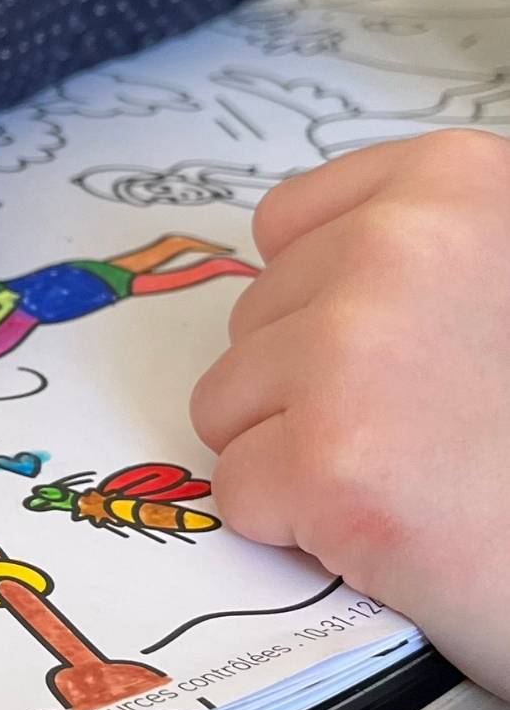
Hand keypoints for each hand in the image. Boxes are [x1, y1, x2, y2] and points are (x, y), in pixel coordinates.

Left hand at [190, 130, 509, 698]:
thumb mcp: (506, 280)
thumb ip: (415, 261)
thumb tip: (300, 280)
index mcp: (454, 180)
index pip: (286, 224)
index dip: (320, 303)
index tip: (396, 352)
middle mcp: (397, 244)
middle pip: (252, 317)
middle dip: (308, 384)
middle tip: (424, 429)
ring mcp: (353, 350)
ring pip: (228, 401)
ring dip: (295, 453)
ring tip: (414, 477)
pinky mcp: (329, 465)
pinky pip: (240, 488)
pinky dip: (299, 526)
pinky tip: (397, 529)